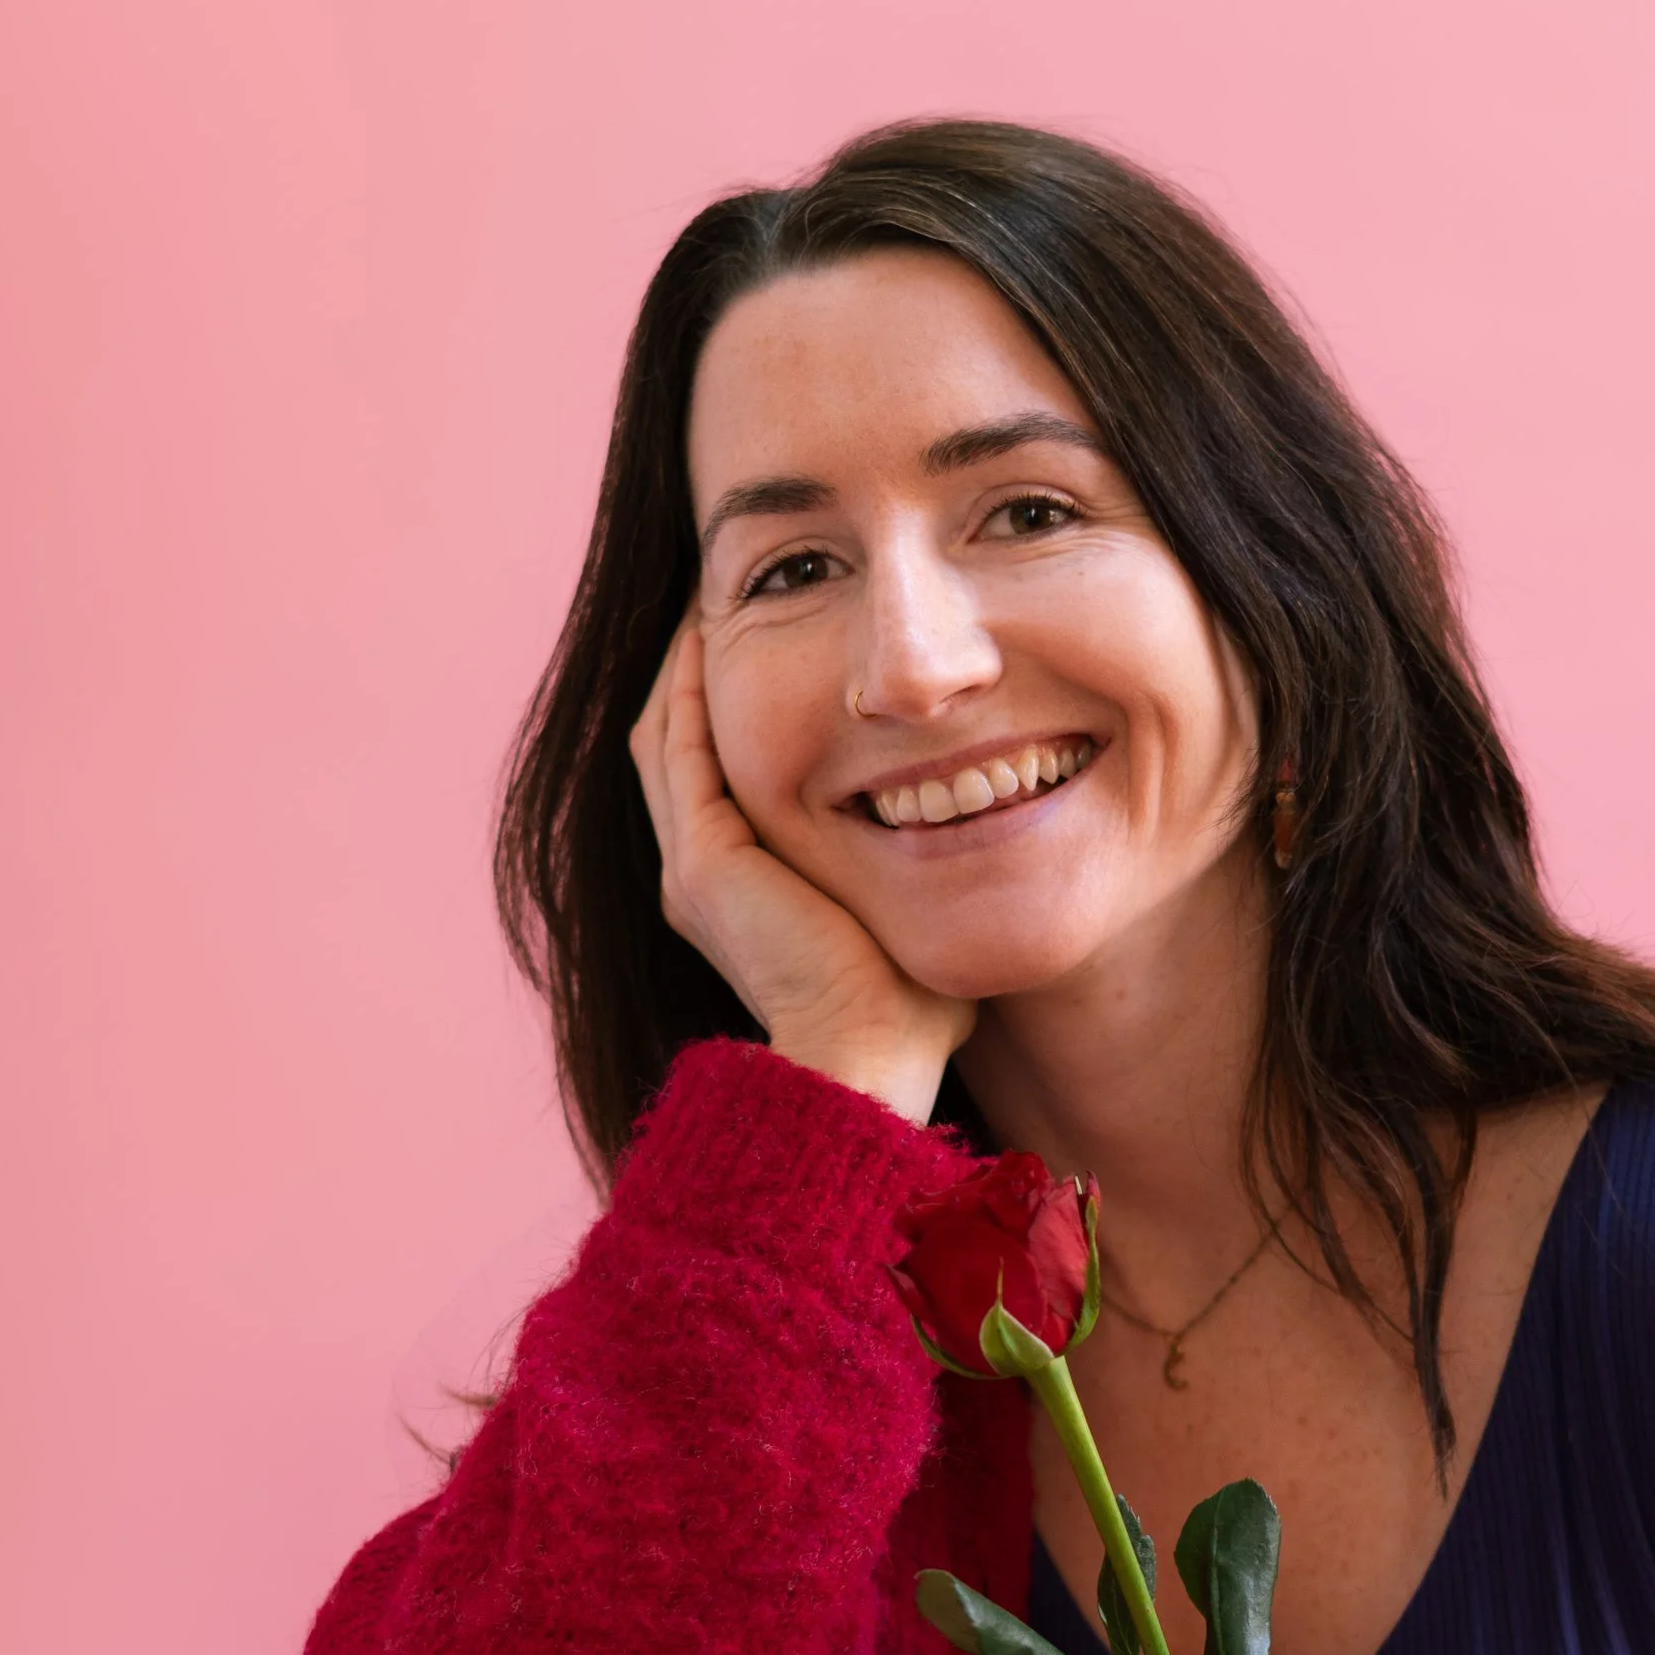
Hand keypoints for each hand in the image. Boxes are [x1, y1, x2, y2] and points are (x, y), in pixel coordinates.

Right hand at [629, 614, 972, 1122]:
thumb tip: (990, 824)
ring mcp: (694, 868)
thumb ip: (928, 868)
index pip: (717, 769)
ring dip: (687, 665)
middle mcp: (700, 875)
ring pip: (665, 736)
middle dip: (698, 666)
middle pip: (674, 742)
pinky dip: (690, 687)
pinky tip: (712, 631)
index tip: (774, 634)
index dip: (730, 699)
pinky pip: (680, 748)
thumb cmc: (913, 1011)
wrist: (873, 1060)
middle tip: (731, 593)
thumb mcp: (914, 912)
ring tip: (717, 595)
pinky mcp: (706, 863)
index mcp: (738, 890)